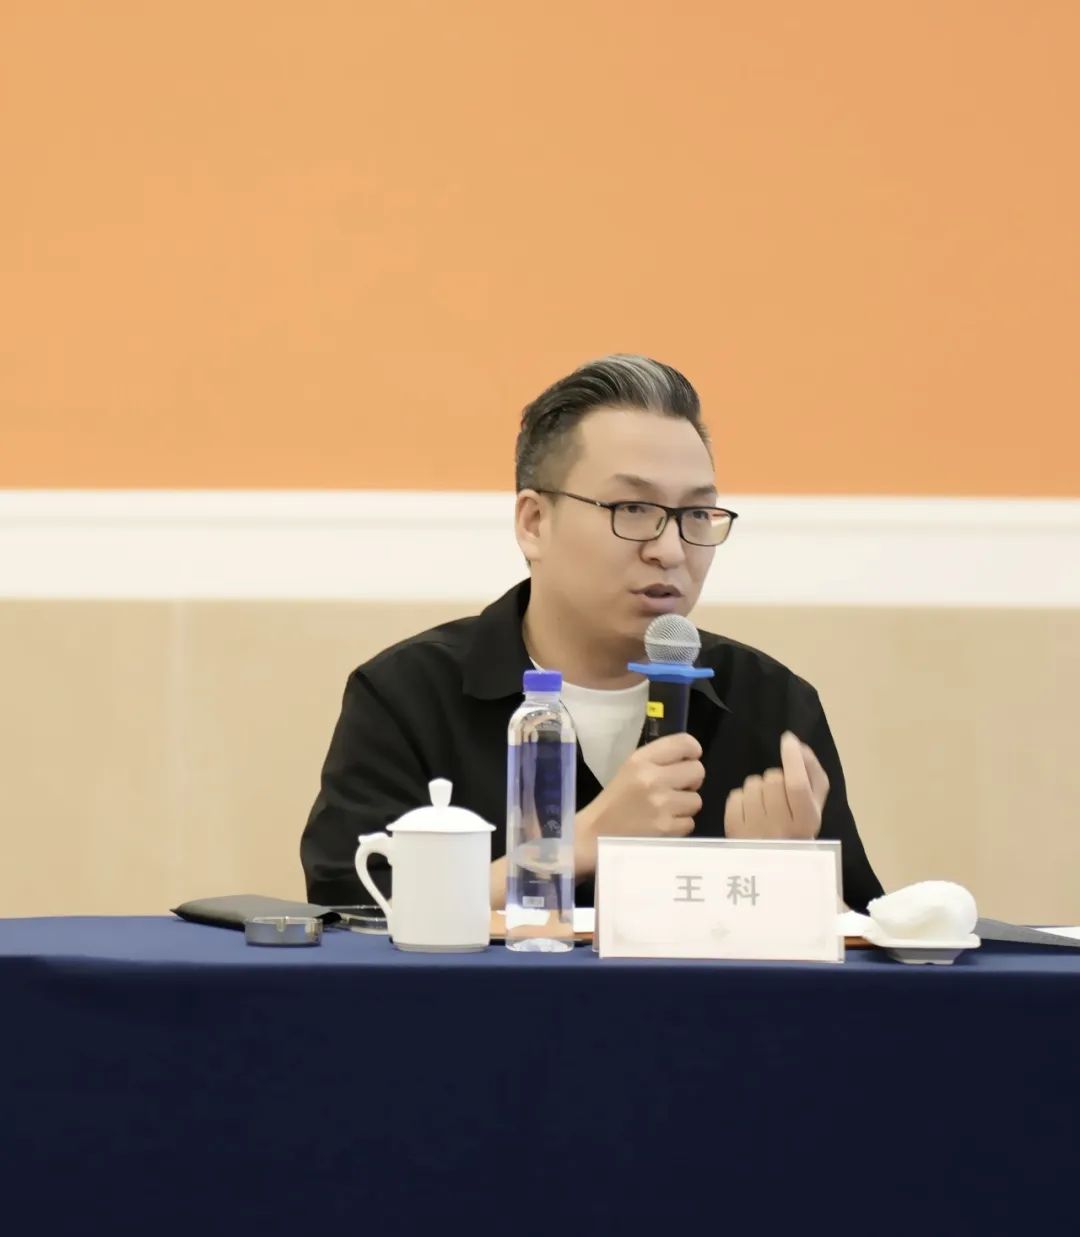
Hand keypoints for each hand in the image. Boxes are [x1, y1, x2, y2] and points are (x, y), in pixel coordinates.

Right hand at [575, 733, 704, 875]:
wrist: (596, 834)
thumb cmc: (615, 799)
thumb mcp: (629, 769)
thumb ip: (658, 760)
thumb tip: (691, 759)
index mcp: (641, 760)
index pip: (685, 743)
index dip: (692, 751)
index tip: (687, 760)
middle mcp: (653, 779)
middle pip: (698, 770)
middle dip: (691, 780)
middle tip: (676, 788)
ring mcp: (661, 805)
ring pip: (697, 799)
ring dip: (685, 806)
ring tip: (666, 809)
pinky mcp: (666, 829)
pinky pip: (690, 823)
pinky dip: (679, 825)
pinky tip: (663, 824)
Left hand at [724, 731, 828, 839]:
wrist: (774, 865)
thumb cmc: (797, 830)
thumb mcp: (813, 806)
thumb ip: (813, 775)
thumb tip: (799, 746)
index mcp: (807, 822)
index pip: (797, 784)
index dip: (793, 759)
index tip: (788, 740)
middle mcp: (781, 829)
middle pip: (773, 779)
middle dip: (775, 779)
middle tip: (779, 796)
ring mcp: (755, 831)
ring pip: (752, 784)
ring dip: (758, 788)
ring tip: (764, 805)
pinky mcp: (734, 832)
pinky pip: (735, 796)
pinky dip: (741, 798)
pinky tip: (749, 812)